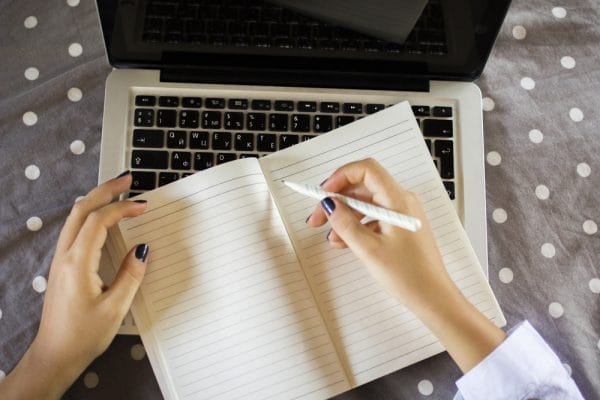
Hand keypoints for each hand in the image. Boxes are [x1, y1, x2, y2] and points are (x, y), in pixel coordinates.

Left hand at [0, 172, 148, 399]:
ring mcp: (60, 260)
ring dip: (95, 200)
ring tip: (116, 191)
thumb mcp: (115, 307)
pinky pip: (74, 230)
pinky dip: (89, 215)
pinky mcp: (61, 267)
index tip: (142, 205)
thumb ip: (131, 275)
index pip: (98, 221)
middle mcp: (64, 256)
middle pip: (81, 210)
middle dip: (104, 190)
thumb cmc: (83, 335)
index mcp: (77, 263)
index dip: (121, 208)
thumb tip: (142, 249)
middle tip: (126, 179)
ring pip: (74, 218)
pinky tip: (102, 218)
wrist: (54, 355)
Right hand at [307, 157, 453, 310]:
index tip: (324, 193)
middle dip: (337, 199)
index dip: (341, 176)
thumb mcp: (369, 250)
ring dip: (345, 215)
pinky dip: (356, 225)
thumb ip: (346, 224)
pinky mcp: (400, 227)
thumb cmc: (410, 276)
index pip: (366, 170)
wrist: (433, 298)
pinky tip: (344, 241)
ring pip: (366, 203)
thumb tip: (329, 205)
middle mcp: (402, 202)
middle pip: (363, 186)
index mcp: (398, 201)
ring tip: (330, 234)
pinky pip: (373, 217)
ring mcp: (401, 214)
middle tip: (318, 217)